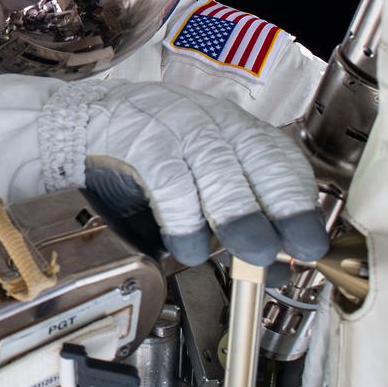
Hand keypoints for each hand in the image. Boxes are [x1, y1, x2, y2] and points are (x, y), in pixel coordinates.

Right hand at [82, 82, 328, 265]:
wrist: (77, 126)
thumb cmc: (141, 155)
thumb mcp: (197, 178)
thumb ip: (234, 214)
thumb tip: (273, 264)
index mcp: (230, 129)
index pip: (280, 158)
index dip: (299, 201)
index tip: (310, 241)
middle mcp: (209, 122)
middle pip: (259, 159)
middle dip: (284, 207)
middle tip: (297, 249)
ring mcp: (173, 127)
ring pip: (218, 168)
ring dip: (239, 216)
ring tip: (253, 253)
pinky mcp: (138, 142)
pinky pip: (169, 181)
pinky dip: (184, 218)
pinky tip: (188, 247)